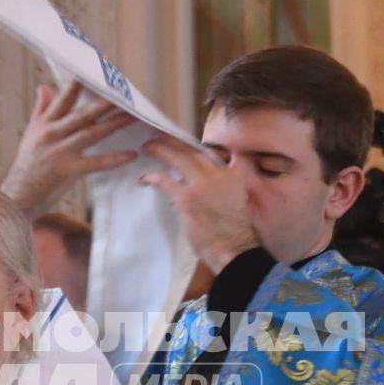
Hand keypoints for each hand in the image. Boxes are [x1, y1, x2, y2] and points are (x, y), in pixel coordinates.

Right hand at [0, 80, 140, 214]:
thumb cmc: (27, 166)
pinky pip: (97, 163)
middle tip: (123, 93)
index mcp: (44, 125)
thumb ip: (40, 110)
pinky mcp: (70, 170)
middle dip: (104, 103)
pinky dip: (115, 158)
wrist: (18, 196)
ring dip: (114, 124)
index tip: (94, 73)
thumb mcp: (30, 134)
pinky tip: (131, 154)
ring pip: (92, 133)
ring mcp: (61, 152)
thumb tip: (44, 86)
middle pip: (83, 114)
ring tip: (133, 117)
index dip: (78, 85)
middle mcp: (52, 135)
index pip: (63, 99)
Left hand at [138, 136, 259, 272]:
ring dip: (161, 150)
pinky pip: (165, 181)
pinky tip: (145, 178)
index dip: (193, 145)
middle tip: (157, 136)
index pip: (211, 152)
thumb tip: (207, 184)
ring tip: (147, 146)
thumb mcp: (238, 199)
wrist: (235, 248)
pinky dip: (153, 177)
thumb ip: (226, 185)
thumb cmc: (236, 232)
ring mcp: (202, 184)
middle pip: (191, 150)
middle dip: (172, 140)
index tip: (181, 142)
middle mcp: (218, 173)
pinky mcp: (187, 198)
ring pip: (178, 158)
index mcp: (232, 173)